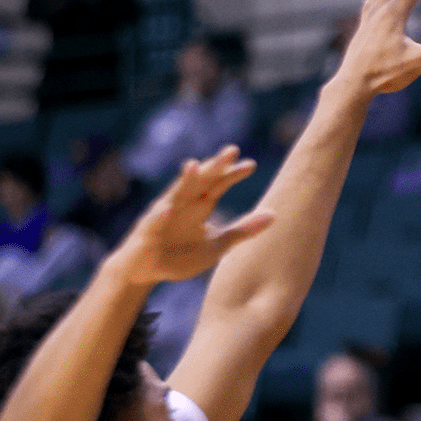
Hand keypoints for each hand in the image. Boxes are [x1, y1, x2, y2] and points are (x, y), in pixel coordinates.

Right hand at [109, 147, 274, 285]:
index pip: (219, 184)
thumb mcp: (217, 245)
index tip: (251, 165)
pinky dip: (158, 217)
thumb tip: (275, 214)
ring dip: (183, 181)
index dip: (232, 174)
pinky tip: (165, 210)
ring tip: (193, 166)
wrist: (145, 271)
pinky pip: (152, 224)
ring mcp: (161, 216)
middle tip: (231, 150)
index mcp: (199, 205)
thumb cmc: (181, 255)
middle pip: (200, 181)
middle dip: (214, 166)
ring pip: (174, 195)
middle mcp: (181, 204)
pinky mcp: (145, 233)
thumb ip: (242, 230)